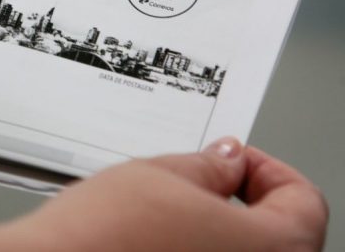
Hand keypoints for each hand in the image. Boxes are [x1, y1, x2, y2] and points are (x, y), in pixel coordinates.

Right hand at [16, 138, 328, 250]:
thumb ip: (209, 165)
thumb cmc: (100, 237)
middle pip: (280, 236)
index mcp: (268, 251)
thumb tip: (228, 161)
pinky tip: (158, 240)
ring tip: (172, 210)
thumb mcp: (159, 175)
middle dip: (245, 199)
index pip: (303, 203)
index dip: (267, 170)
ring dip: (221, 229)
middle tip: (206, 178)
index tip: (234, 160)